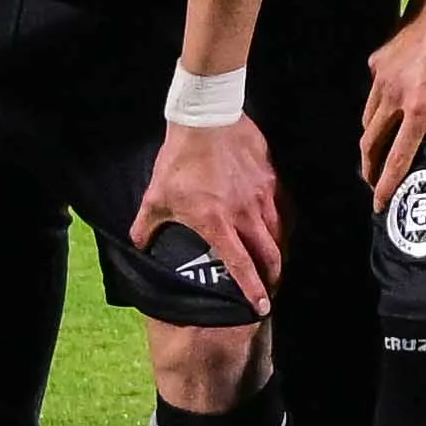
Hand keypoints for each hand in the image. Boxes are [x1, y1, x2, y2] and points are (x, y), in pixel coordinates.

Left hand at [138, 114, 281, 311]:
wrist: (207, 117)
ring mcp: (262, 196)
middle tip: (271, 290)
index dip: (252, 289)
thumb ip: (146, 226)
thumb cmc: (180, 159)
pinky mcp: (272, 179)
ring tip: (277, 265)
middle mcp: (245, 214)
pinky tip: (281, 231)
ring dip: (280, 254)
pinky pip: (285, 210)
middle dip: (272, 278)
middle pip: (269, 255)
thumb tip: (140, 246)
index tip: (260, 307)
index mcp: (217, 223)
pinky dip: (285, 227)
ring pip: (281, 234)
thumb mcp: (156, 195)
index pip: (240, 265)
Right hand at [360, 0, 425, 203]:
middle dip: (370, 169)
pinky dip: (374, 111)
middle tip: (375, 185)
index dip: (386, 184)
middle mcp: (395, 98)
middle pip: (371, 144)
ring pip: (367, 120)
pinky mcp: (377, 63)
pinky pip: (371, 95)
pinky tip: (386, 113)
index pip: (398, 157)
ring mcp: (381, 79)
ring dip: (369, 142)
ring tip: (376, 155)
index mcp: (422, 108)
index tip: (379, 205)